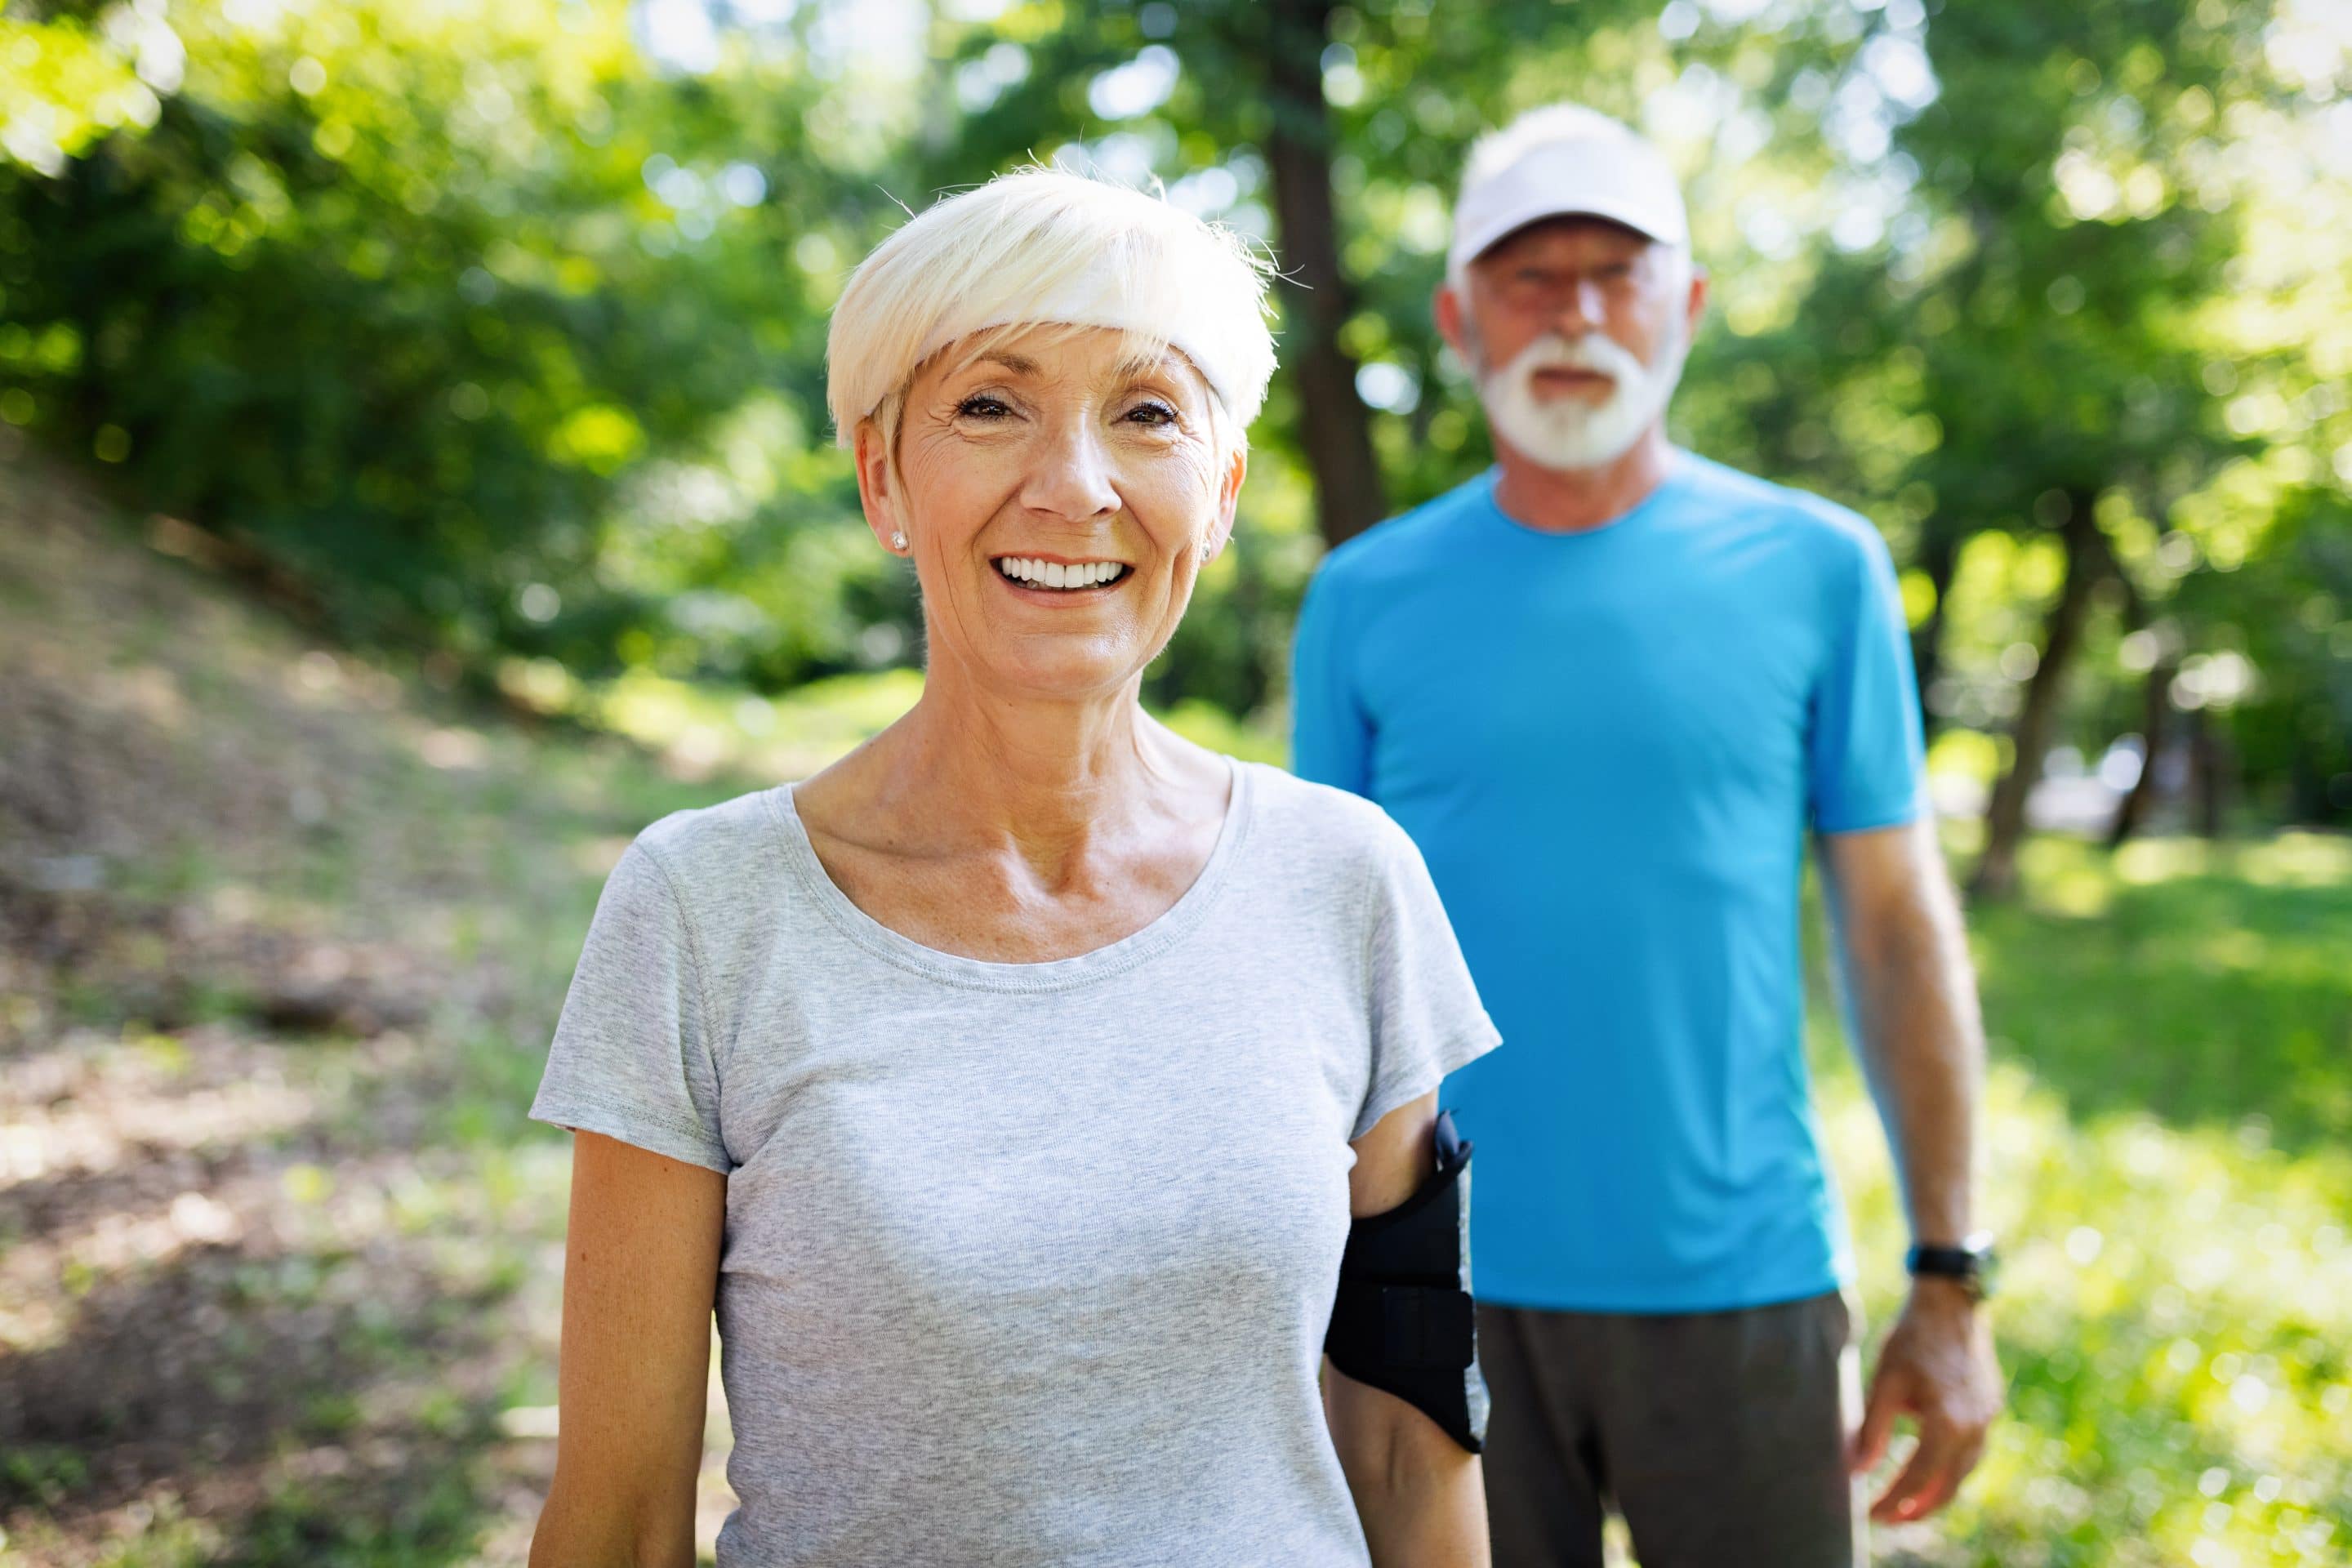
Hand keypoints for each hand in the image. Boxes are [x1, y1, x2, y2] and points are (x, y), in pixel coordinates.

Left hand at [1848, 1278, 2002, 1522]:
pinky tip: (1931, 1465)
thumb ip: (1871, 1430)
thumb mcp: (1884, 1382)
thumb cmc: (1911, 1338)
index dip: (1892, 1500)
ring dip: (1938, 1490)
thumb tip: (1856, 1471)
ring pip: (1966, 1470)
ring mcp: (1988, 1417)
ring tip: (1909, 1502)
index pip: (1917, 1479)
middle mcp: (1975, 1426)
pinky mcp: (1991, 1406)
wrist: (1951, 1301)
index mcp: (1948, 1423)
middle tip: (1891, 1519)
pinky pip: (1974, 1450)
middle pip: (1949, 1486)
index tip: (1871, 1513)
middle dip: (1919, 1508)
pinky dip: (1952, 1466)